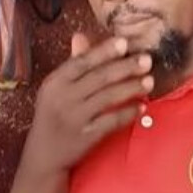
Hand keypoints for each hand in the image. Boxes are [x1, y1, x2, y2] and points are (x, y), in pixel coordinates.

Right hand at [24, 34, 154, 173]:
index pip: (81, 62)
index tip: (125, 42)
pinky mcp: (85, 137)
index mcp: (54, 82)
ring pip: (108, 98)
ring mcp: (74, 118)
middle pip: (99, 77)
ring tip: (149, 81)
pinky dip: (128, 113)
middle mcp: (63, 98)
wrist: (43, 156)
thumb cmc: (52, 117)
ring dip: (131, 88)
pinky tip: (142, 106)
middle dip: (126, 67)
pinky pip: (112, 121)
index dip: (104, 51)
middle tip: (147, 60)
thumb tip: (80, 36)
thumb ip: (72, 65)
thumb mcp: (54, 90)